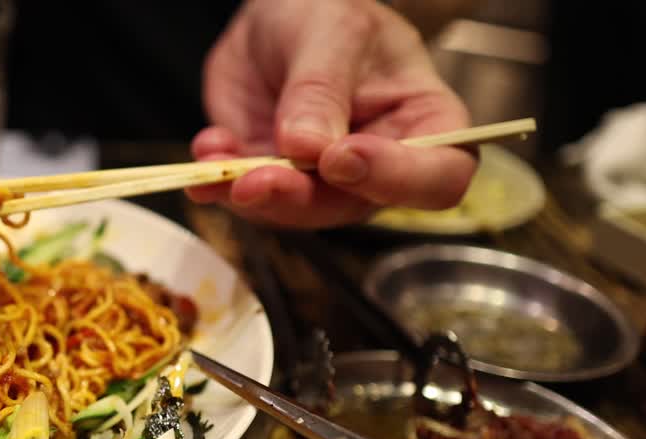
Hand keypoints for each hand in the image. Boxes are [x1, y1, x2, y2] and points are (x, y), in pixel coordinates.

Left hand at [188, 0, 476, 228]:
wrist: (276, 16)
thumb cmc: (327, 11)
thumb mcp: (333, 30)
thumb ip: (322, 88)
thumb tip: (309, 149)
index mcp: (425, 125)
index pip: (437, 178)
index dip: (394, 180)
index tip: (341, 157)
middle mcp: (379, 166)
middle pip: (352, 206)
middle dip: (299, 197)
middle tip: (258, 180)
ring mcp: (323, 181)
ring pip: (292, 212)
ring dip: (251, 195)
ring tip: (219, 160)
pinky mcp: (272, 180)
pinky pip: (244, 196)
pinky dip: (218, 179)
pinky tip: (208, 148)